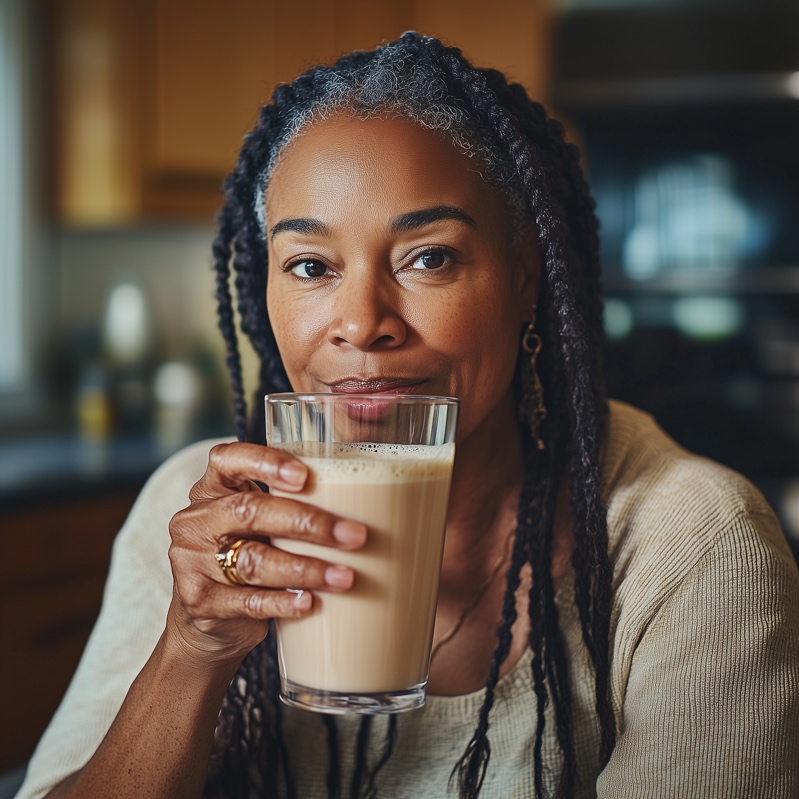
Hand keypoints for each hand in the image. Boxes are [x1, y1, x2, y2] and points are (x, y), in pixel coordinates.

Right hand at [165, 442, 366, 663]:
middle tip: (354, 535)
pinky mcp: (198, 601)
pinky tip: (310, 602)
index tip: (305, 476)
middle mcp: (196, 520)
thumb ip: (288, 507)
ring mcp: (192, 561)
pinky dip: (283, 601)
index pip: (228, 459)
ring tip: (344, 576)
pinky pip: (246, 601)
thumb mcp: (256, 525)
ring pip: (252, 560)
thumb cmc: (244, 558)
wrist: (205, 623)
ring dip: (306, 568)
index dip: (266, 463)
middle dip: (308, 523)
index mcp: (212, 489)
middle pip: (250, 511)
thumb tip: (369, 502)